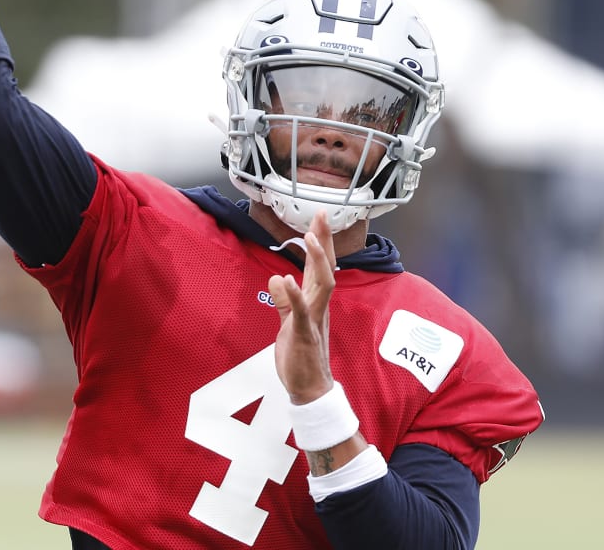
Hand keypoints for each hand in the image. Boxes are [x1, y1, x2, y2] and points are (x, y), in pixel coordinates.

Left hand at [271, 211, 337, 404]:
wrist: (309, 390)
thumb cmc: (301, 357)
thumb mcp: (288, 323)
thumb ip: (284, 301)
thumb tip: (277, 277)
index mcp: (315, 302)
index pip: (319, 266)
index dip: (319, 241)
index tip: (319, 218)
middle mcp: (319, 306)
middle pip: (325, 267)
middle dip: (323, 240)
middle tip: (322, 214)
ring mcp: (314, 319)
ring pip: (322, 284)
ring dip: (317, 260)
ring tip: (308, 238)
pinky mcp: (305, 334)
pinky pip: (302, 311)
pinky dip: (295, 295)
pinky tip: (287, 279)